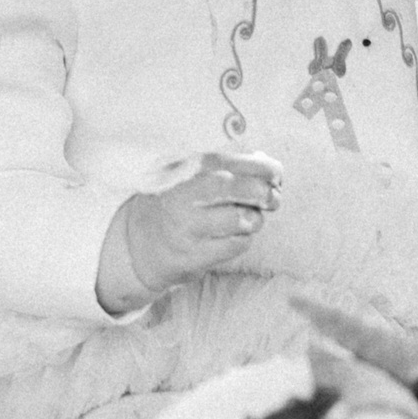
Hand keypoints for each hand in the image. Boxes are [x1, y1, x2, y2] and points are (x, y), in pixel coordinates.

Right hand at [103, 150, 284, 309]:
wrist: (140, 242)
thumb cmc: (175, 202)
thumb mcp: (189, 174)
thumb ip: (225, 165)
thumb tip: (265, 162)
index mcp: (187, 171)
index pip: (231, 162)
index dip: (262, 166)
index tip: (277, 173)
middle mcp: (186, 198)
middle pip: (240, 189)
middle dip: (264, 192)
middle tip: (273, 197)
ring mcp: (189, 229)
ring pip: (242, 220)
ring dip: (256, 219)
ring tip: (250, 217)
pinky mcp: (194, 256)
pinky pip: (236, 245)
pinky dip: (244, 238)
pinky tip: (236, 234)